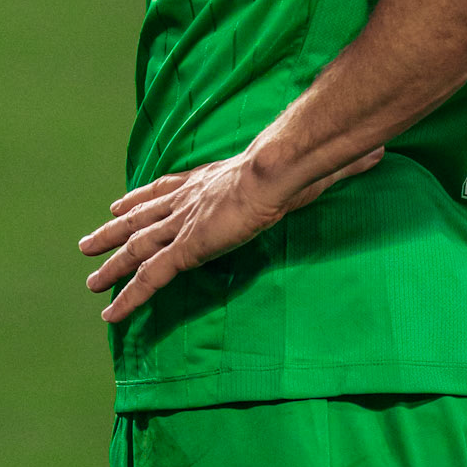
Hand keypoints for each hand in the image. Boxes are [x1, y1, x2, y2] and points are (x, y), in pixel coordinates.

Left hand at [79, 143, 383, 323]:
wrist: (281, 166)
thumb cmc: (297, 162)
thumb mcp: (311, 163)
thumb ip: (336, 162)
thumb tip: (377, 152)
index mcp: (212, 179)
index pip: (168, 188)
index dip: (143, 197)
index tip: (121, 202)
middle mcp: (189, 199)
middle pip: (142, 218)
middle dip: (114, 231)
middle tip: (89, 241)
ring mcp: (185, 224)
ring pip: (137, 250)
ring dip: (111, 265)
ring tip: (89, 279)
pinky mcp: (186, 248)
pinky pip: (149, 279)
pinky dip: (129, 296)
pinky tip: (111, 314)